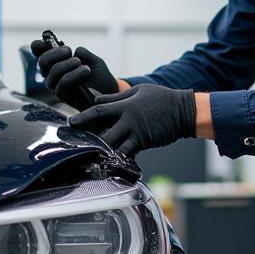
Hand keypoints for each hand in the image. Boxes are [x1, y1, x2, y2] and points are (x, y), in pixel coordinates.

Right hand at [29, 40, 117, 110]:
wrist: (108, 94)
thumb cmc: (100, 77)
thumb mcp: (94, 60)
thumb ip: (83, 53)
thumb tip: (74, 51)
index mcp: (56, 62)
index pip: (39, 53)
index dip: (38, 45)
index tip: (47, 41)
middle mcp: (52, 74)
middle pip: (42, 61)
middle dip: (55, 53)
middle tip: (69, 51)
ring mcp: (55, 85)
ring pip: (53, 71)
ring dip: (68, 64)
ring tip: (82, 64)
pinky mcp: (61, 96)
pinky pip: (63, 83)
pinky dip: (75, 75)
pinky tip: (86, 71)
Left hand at [69, 84, 195, 156]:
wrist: (183, 111)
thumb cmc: (161, 98)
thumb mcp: (138, 91)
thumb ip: (116, 97)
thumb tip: (96, 99)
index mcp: (125, 105)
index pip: (98, 110)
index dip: (83, 117)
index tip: (71, 122)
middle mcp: (128, 120)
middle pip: (103, 132)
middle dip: (89, 139)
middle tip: (77, 144)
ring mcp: (136, 133)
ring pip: (114, 145)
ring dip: (102, 150)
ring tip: (90, 155)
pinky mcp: (144, 143)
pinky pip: (128, 153)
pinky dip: (118, 157)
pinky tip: (110, 162)